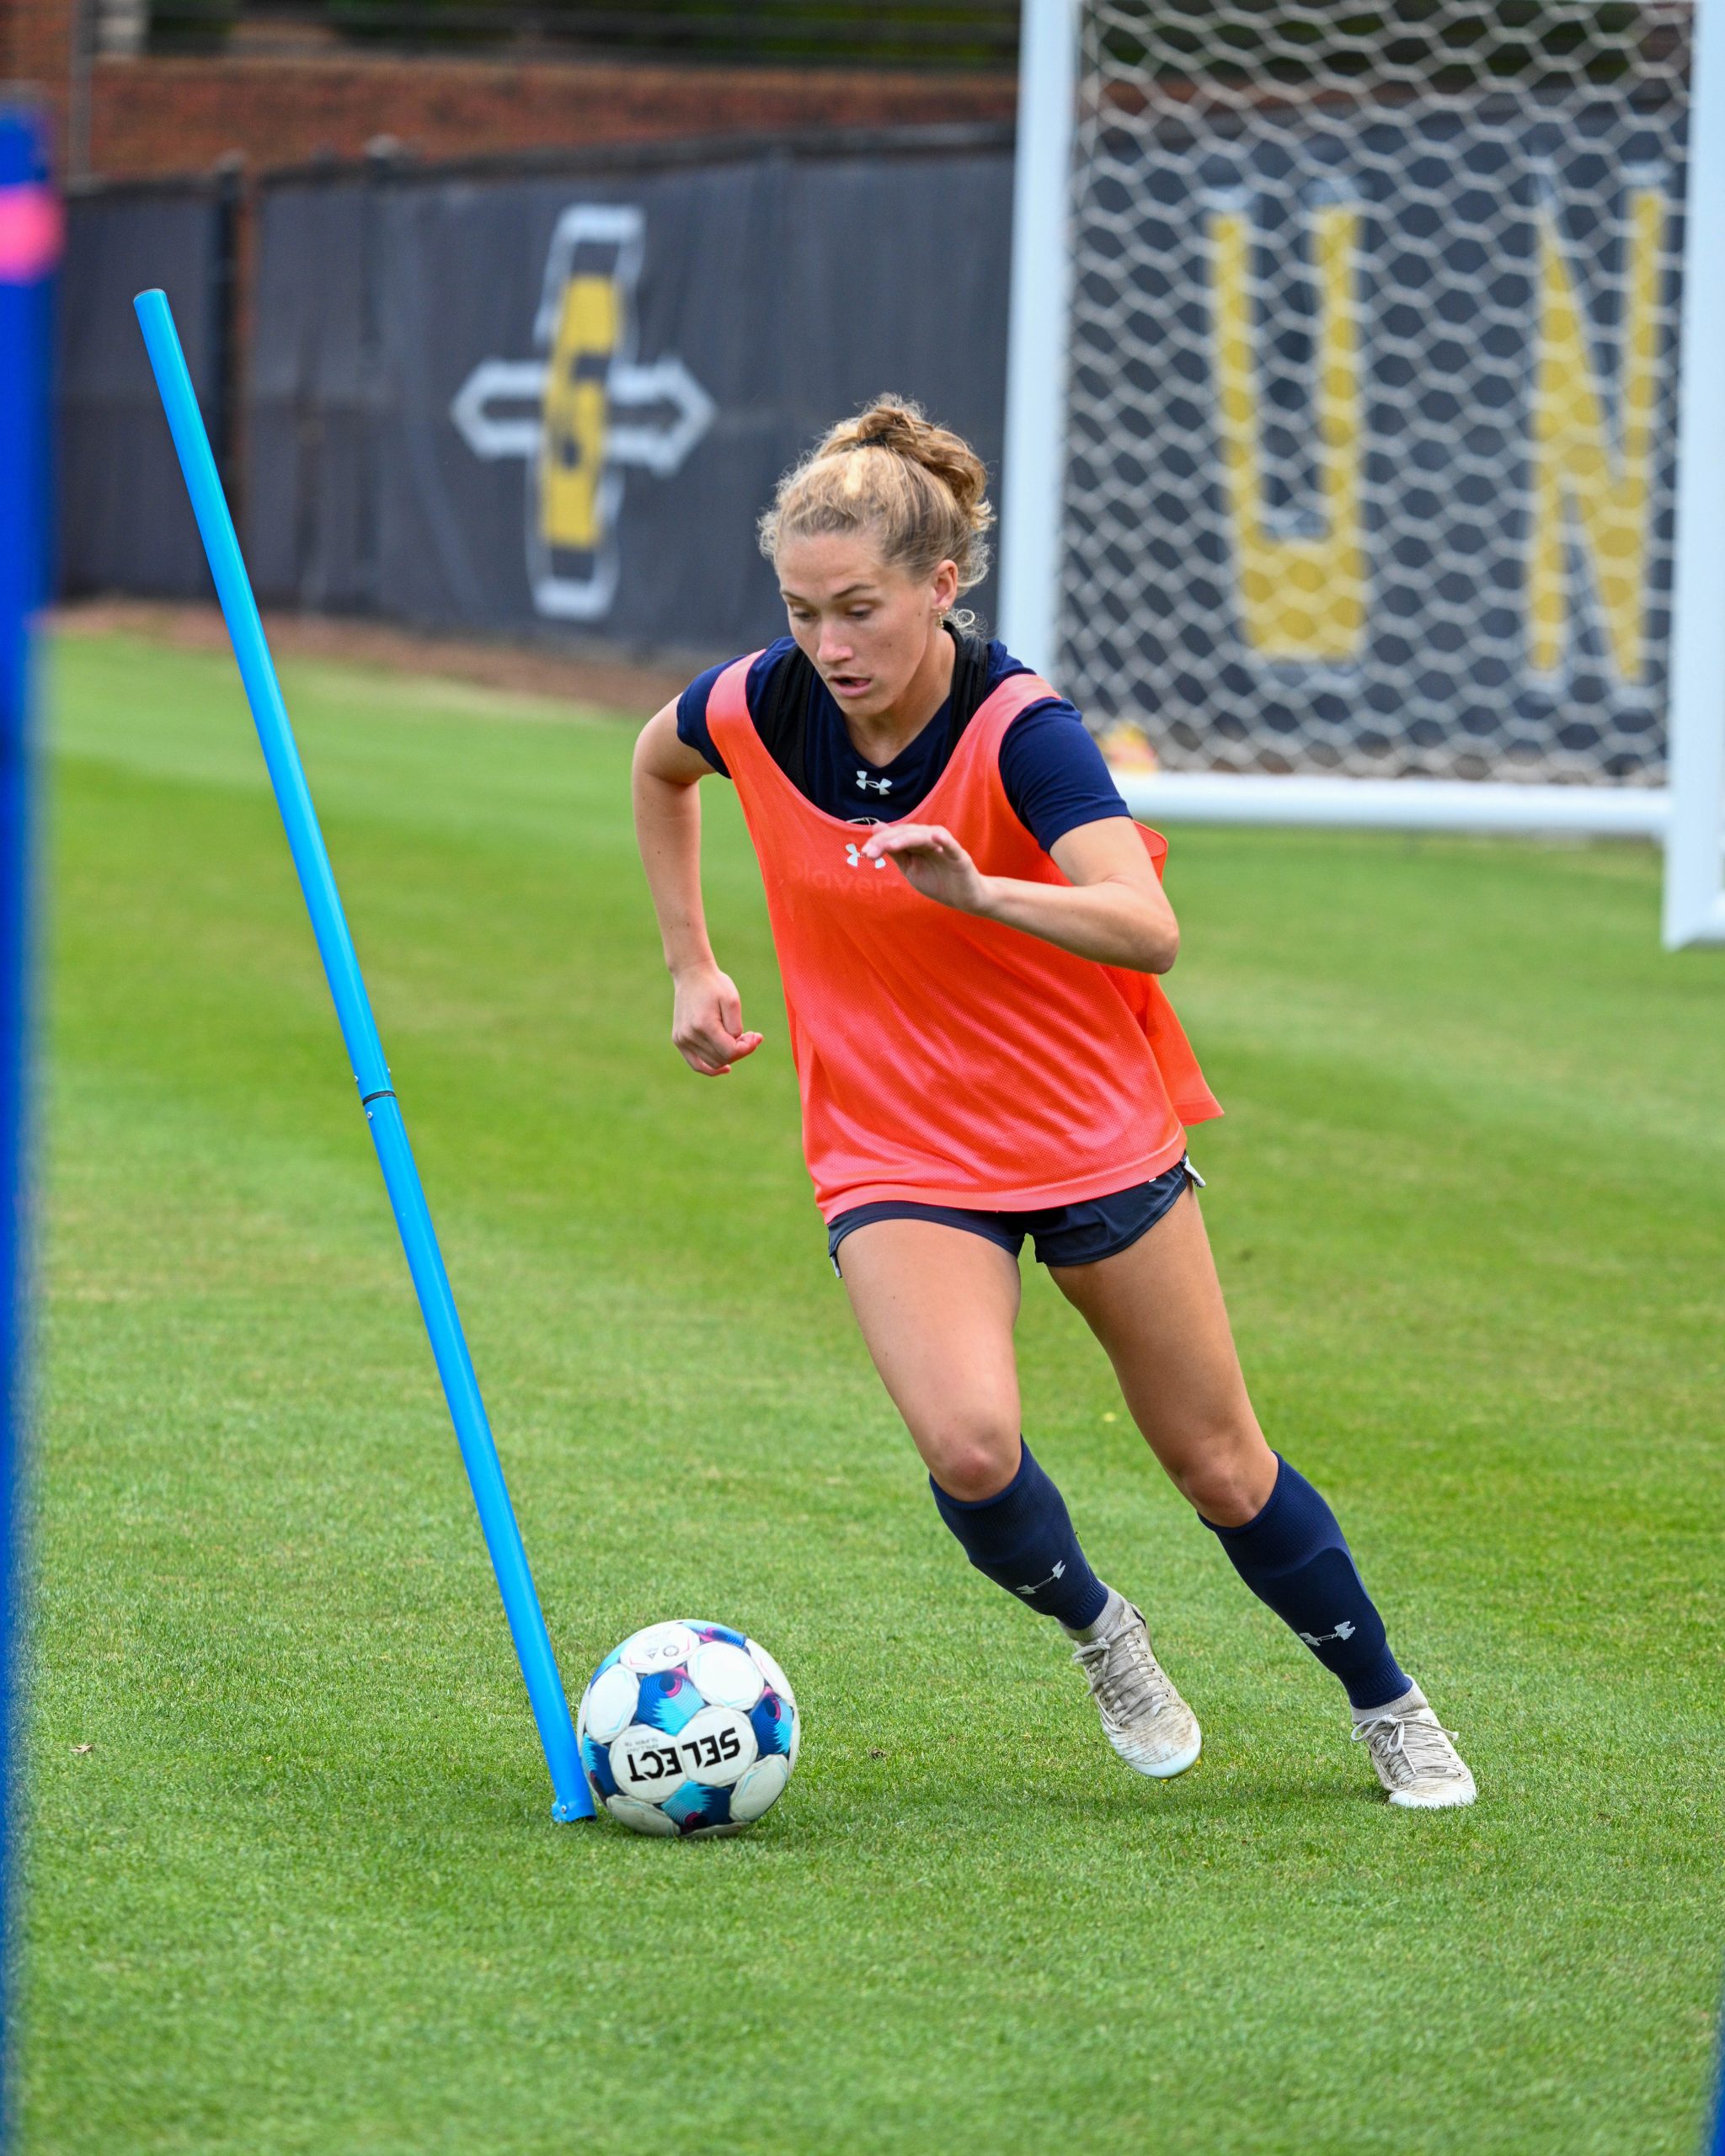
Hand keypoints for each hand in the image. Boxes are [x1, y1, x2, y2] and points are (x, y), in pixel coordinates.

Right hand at [670, 963, 762, 1076]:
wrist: (691, 974)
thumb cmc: (715, 985)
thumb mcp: (732, 1001)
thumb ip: (736, 1027)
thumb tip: (737, 1046)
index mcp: (704, 1025)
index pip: (730, 1051)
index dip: (747, 1048)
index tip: (756, 1035)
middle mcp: (690, 1036)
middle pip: (722, 1058)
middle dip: (740, 1050)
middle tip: (750, 1036)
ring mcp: (682, 1039)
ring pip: (712, 1063)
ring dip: (729, 1056)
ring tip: (738, 1041)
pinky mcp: (679, 1040)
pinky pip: (696, 1064)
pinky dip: (711, 1068)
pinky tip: (726, 1068)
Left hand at [860, 823, 991, 914]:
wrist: (965, 898)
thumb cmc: (938, 881)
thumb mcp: (911, 868)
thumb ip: (896, 851)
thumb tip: (876, 829)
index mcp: (918, 842)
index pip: (897, 836)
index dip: (880, 842)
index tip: (865, 853)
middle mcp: (931, 840)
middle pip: (907, 834)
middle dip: (887, 842)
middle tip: (869, 852)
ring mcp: (945, 848)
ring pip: (924, 837)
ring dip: (906, 839)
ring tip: (890, 845)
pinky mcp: (960, 858)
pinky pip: (952, 847)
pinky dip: (944, 841)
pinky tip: (936, 836)